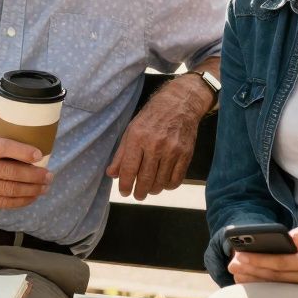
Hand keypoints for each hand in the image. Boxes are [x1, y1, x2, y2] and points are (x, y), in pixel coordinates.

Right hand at [0, 137, 51, 208]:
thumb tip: (31, 154)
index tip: (39, 155)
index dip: (22, 151)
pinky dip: (22, 200)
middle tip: (49, 175)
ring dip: (32, 189)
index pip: (3, 148)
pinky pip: (5, 202)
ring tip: (45, 187)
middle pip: (11, 172)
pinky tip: (32, 196)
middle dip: (35, 175)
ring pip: (11, 190)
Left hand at [106, 77, 205, 199]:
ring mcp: (172, 150)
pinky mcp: (186, 154)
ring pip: (161, 182)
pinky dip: (168, 186)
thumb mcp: (131, 129)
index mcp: (138, 137)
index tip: (124, 192)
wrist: (180, 103)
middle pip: (145, 179)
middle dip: (139, 192)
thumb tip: (111, 174)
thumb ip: (121, 153)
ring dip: (153, 190)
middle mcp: (155, 145)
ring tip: (149, 189)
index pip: (128, 169)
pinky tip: (163, 183)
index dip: (125, 185)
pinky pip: (176, 179)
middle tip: (137, 195)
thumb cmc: (152, 116)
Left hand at [228, 222, 297, 285]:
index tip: (242, 255)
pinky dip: (261, 284)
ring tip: (235, 273)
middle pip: (274, 276)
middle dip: (251, 270)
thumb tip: (285, 237)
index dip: (260, 260)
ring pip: (274, 285)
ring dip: (253, 280)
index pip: (281, 262)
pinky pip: (278, 288)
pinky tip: (247, 280)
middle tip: (232, 265)